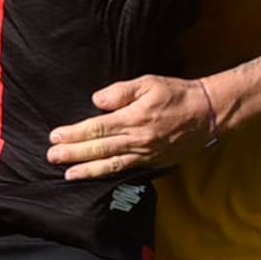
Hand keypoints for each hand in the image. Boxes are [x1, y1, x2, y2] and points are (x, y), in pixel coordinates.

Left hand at [48, 75, 214, 179]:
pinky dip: (108, 175)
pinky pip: (126, 170)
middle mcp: (138, 140)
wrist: (208, 113)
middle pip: (99, 149)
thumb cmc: (178, 94)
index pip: (96, 128)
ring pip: (110, 165)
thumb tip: (97, 101)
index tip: (56, 136)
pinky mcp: (153, 162)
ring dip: (87, 170)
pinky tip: (95, 176)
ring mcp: (146, 154)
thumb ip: (121, 92)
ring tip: (68, 174)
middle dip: (73, 154)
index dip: (74, 134)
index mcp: (134, 118)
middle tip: (52, 157)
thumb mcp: (149, 83)